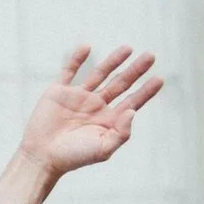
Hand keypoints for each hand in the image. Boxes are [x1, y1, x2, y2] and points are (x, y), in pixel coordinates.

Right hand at [17, 45, 159, 177]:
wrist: (42, 156)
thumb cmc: (74, 156)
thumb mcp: (103, 149)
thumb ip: (122, 132)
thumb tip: (132, 110)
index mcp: (109, 120)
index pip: (132, 101)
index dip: (146, 91)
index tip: (160, 78)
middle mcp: (97, 106)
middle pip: (121, 83)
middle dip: (136, 70)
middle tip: (151, 56)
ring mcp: (79, 97)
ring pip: (100, 74)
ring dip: (114, 60)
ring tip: (128, 48)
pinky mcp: (60, 91)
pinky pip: (70, 71)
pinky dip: (77, 59)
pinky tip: (87, 47)